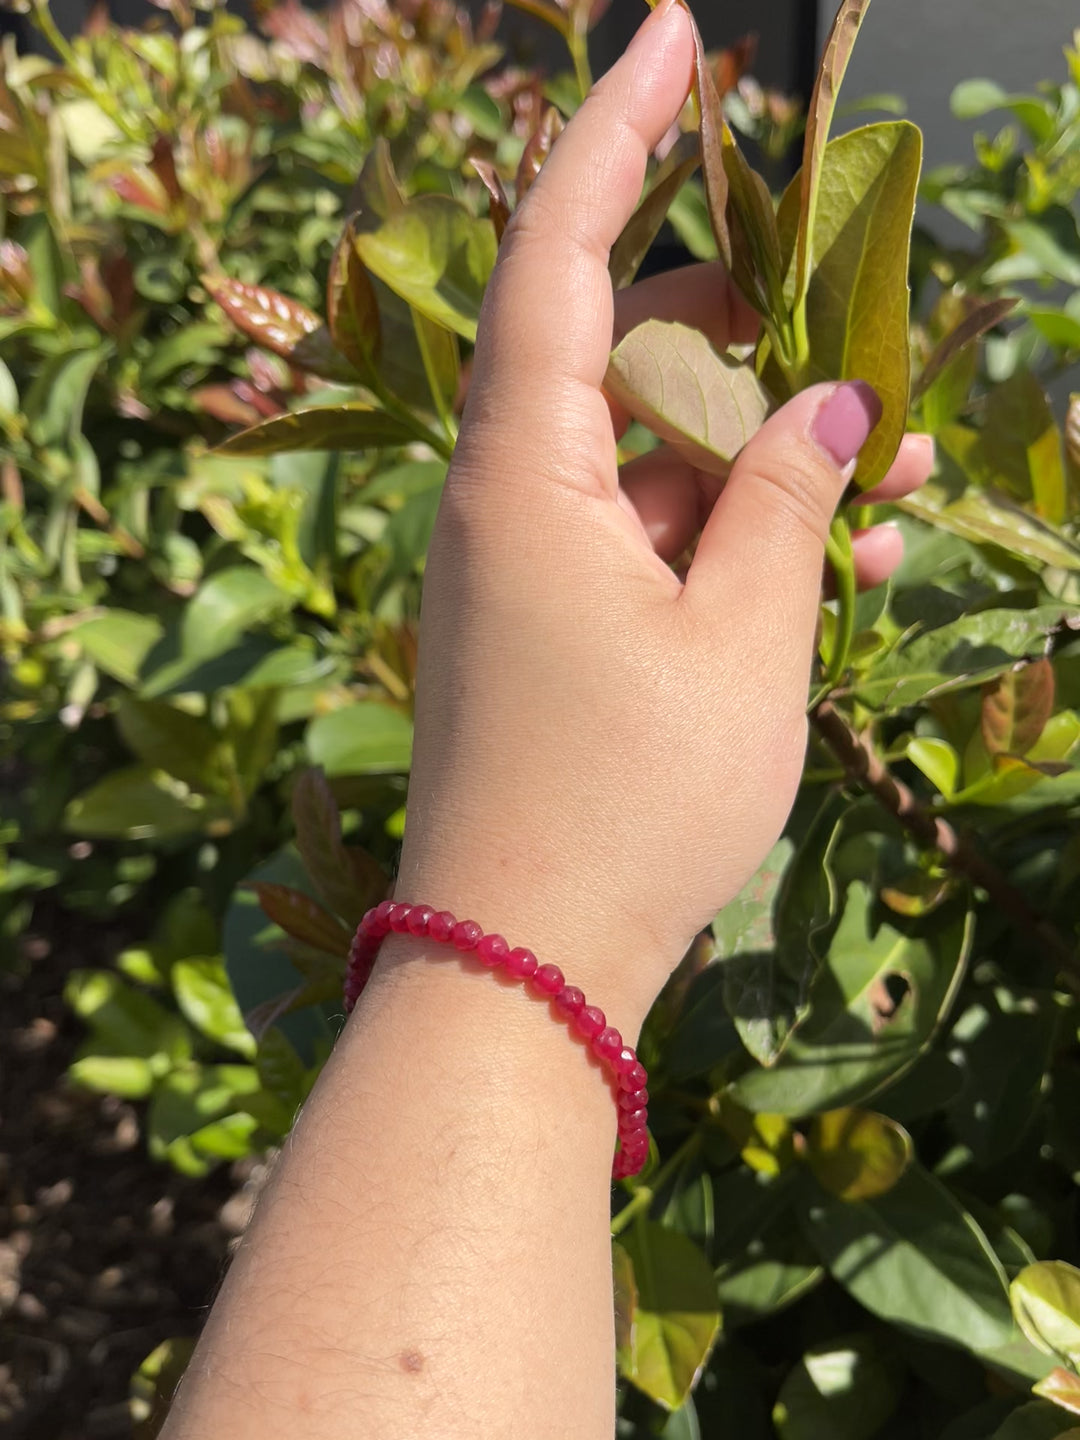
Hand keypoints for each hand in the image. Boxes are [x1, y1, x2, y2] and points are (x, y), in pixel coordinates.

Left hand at [390, 0, 931, 1035]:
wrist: (526, 961)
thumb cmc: (628, 803)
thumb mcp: (742, 641)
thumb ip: (789, 502)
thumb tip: (829, 410)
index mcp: (524, 471)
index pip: (559, 251)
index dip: (619, 133)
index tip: (678, 37)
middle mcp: (510, 500)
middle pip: (635, 359)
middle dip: (763, 357)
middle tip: (880, 398)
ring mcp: (531, 566)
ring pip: (660, 460)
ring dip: (771, 467)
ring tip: (891, 508)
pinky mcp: (557, 626)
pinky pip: (651, 541)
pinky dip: (734, 542)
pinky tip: (837, 574)